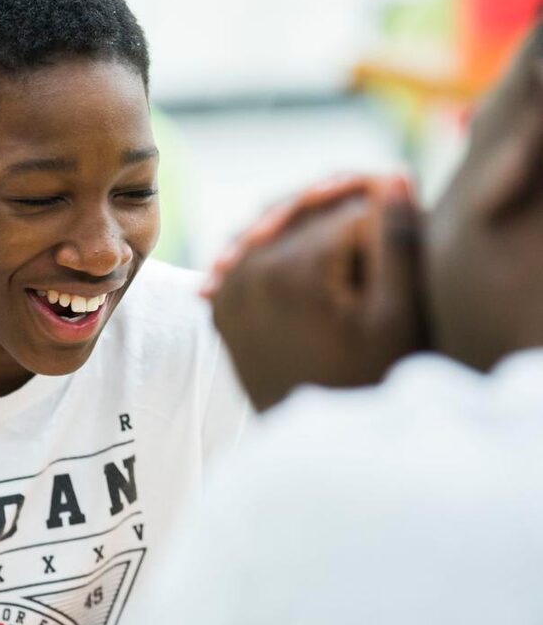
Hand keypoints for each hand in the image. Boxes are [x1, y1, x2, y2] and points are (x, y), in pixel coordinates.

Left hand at [205, 175, 427, 411]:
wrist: (319, 447)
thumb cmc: (369, 385)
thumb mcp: (397, 316)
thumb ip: (397, 242)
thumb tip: (391, 177)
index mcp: (293, 271)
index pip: (346, 211)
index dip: (382, 207)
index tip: (402, 208)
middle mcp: (248, 275)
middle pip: (303, 214)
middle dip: (340, 205)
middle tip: (371, 193)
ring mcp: (228, 293)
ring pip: (272, 231)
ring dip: (307, 223)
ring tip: (342, 219)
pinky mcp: (221, 310)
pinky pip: (246, 259)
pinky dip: (275, 248)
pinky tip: (304, 242)